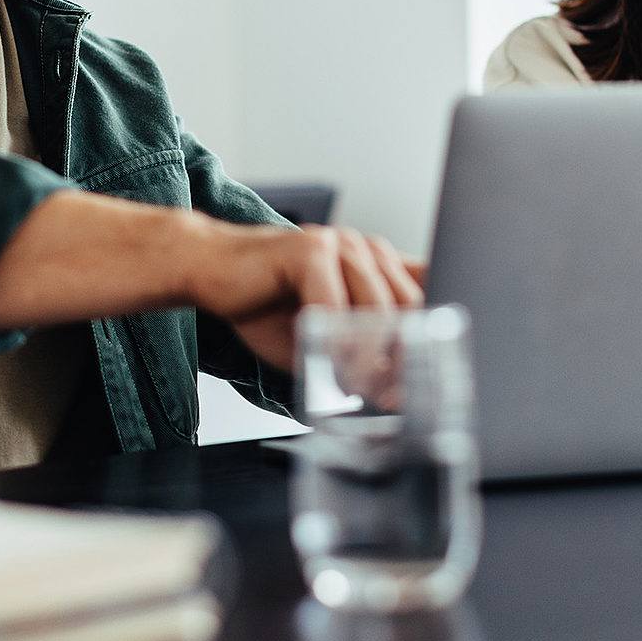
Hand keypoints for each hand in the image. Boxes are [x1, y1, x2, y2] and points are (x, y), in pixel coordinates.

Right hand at [182, 222, 424, 369]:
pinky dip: (332, 343)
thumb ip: (361, 352)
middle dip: (404, 357)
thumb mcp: (325, 335)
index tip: (427, 380)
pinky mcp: (308, 249)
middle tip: (391, 397)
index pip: (428, 294)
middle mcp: (366, 248)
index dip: (432, 338)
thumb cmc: (266, 304)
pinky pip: (333, 305)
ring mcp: (339, 243)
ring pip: (377, 308)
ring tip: (358, 388)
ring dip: (369, 357)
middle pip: (410, 306)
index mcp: (378, 264)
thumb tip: (397, 393)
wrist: (209, 270)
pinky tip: (325, 364)